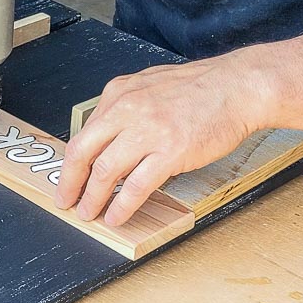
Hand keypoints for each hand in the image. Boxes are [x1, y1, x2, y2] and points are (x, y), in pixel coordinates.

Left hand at [54, 51, 272, 225]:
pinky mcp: (170, 151)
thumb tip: (106, 137)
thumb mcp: (148, 86)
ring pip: (106, 171)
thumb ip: (124, 108)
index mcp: (118, 94)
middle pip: (84, 152)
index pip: (84, 133)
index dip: (71, 162)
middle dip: (70, 182)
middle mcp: (127, 110)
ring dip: (93, 197)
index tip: (67, 178)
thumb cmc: (200, 89)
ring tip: (89, 213)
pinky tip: (116, 216)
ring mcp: (148, 131)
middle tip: (65, 201)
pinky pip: (137, 185)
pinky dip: (122, 205)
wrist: (238, 87)